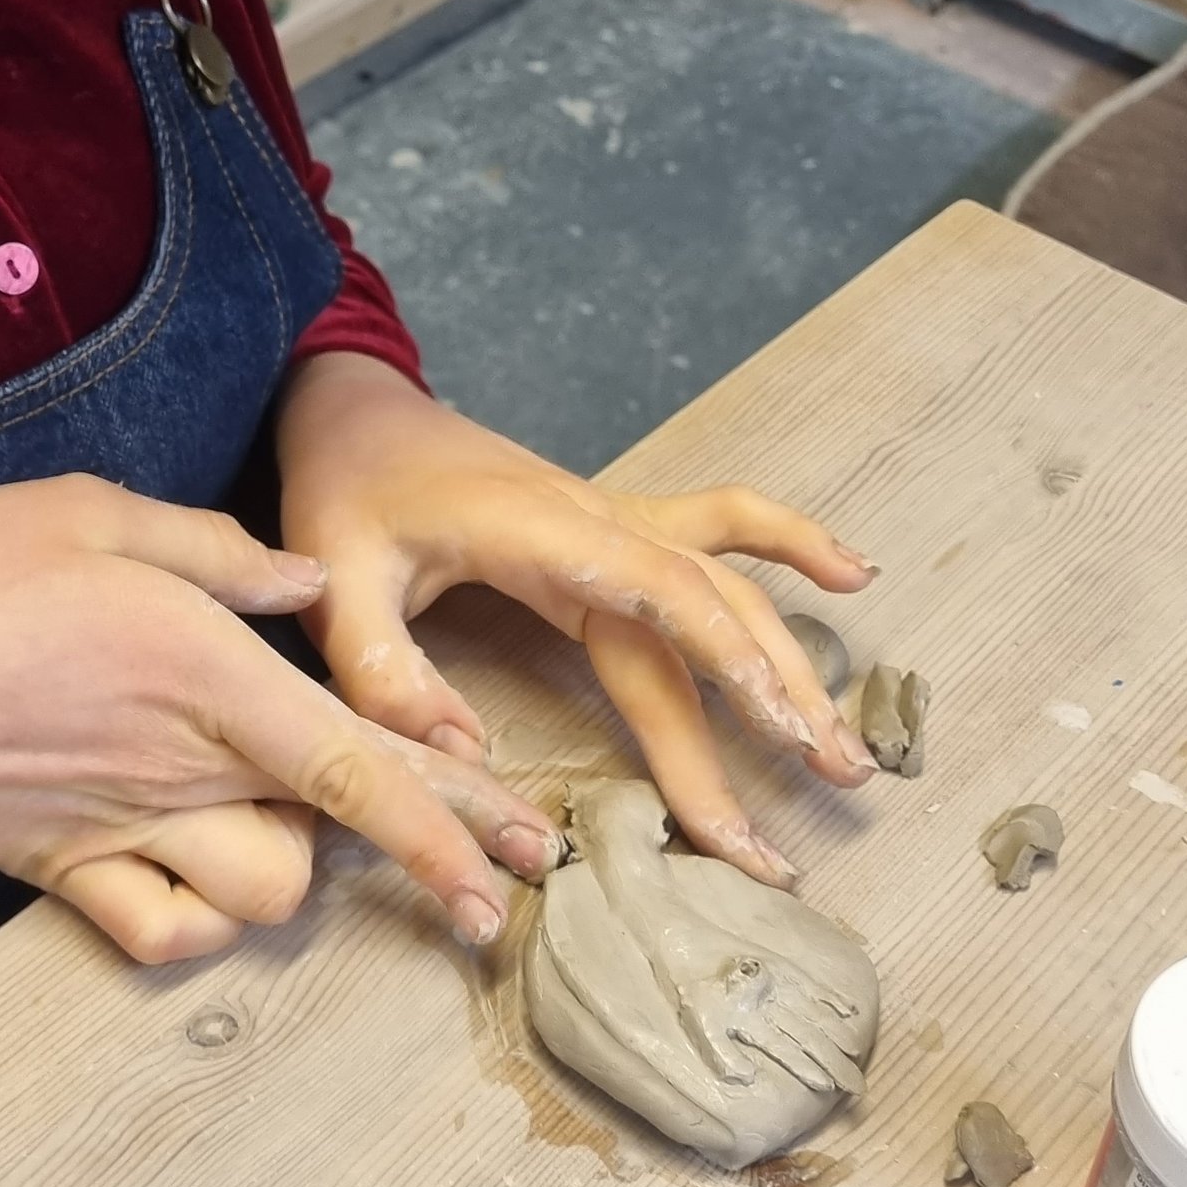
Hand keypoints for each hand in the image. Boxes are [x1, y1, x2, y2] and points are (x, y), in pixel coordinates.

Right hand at [0, 477, 559, 955]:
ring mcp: (123, 831)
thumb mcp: (88, 515)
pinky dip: (198, 921)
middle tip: (500, 886)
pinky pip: (165, 934)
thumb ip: (215, 554)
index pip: (360, 760)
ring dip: (298, 870)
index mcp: (204, 673)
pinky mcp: (64, 870)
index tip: (522, 859)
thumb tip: (308, 583)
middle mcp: (179, 767)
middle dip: (434, 858)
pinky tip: (199, 877)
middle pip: (338, 834)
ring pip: (264, 897)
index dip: (454, 817)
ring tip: (288, 818)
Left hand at [275, 353, 875, 886]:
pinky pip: (719, 529)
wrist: (353, 407)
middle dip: (774, 697)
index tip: (778, 732)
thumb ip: (384, 669)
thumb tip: (465, 757)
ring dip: (791, 655)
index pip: (657, 596)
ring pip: (728, 584)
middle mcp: (596, 520)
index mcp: (538, 532)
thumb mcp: (335, 577)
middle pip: (707, 611)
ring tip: (847, 745)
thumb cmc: (345, 490)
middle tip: (837, 778)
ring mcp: (614, 520)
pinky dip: (787, 545)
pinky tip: (852, 575)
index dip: (723, 662)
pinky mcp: (615, 528)